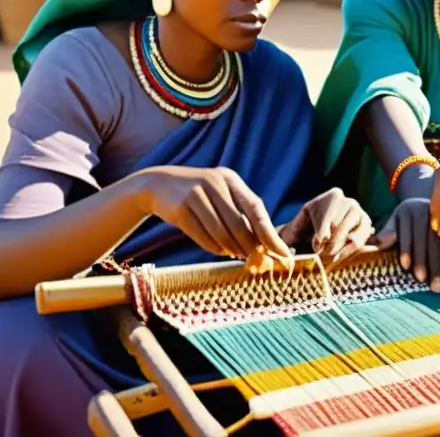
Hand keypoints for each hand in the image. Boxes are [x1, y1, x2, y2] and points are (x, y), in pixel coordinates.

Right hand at [133, 165, 288, 260]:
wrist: (159, 185)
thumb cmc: (199, 195)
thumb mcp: (220, 193)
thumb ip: (240, 213)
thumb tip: (265, 245)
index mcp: (230, 179)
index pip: (255, 208)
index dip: (269, 232)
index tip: (281, 252)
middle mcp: (214, 183)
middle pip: (238, 223)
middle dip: (249, 246)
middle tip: (255, 260)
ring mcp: (195, 194)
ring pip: (220, 232)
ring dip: (231, 249)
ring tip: (237, 255)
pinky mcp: (179, 208)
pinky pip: (202, 236)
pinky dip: (213, 248)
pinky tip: (219, 251)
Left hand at [278, 188, 372, 264]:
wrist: (316, 230)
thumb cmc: (305, 227)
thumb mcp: (298, 224)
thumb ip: (296, 231)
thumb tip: (303, 244)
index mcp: (334, 196)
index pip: (331, 214)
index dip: (323, 231)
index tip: (317, 245)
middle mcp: (350, 202)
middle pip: (342, 226)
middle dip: (330, 243)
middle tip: (320, 255)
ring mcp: (361, 215)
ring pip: (354, 237)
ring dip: (339, 250)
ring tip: (328, 258)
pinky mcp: (367, 229)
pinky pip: (361, 243)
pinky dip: (348, 253)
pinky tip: (336, 258)